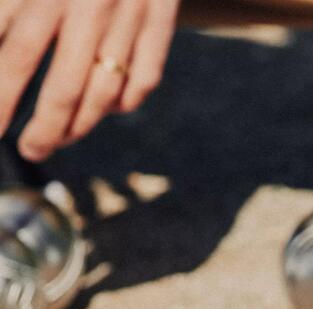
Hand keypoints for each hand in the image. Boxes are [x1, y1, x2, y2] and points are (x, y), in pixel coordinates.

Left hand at [0, 0, 178, 161]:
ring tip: (58, 138)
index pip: (17, 56)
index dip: (2, 98)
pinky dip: (126, 101)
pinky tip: (108, 109)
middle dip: (44, 129)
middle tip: (30, 151)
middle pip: (64, 87)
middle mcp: (88, 6)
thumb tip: (2, 60)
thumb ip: (12, 11)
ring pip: (105, 91)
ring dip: (80, 124)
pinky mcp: (159, 19)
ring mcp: (129, 16)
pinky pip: (145, 79)